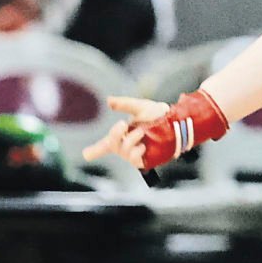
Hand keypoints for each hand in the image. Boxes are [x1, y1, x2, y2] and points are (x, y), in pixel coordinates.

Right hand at [80, 91, 230, 171]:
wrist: (176, 122)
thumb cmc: (160, 115)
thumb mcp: (139, 106)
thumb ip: (124, 104)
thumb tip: (108, 101)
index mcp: (124, 135)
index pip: (105, 145)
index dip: (94, 151)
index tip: (85, 155)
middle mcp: (128, 146)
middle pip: (111, 144)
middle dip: (114, 134)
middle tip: (123, 125)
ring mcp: (136, 154)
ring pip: (123, 151)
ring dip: (130, 140)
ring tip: (142, 132)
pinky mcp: (146, 160)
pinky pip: (134, 160)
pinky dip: (136, 151)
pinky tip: (143, 145)